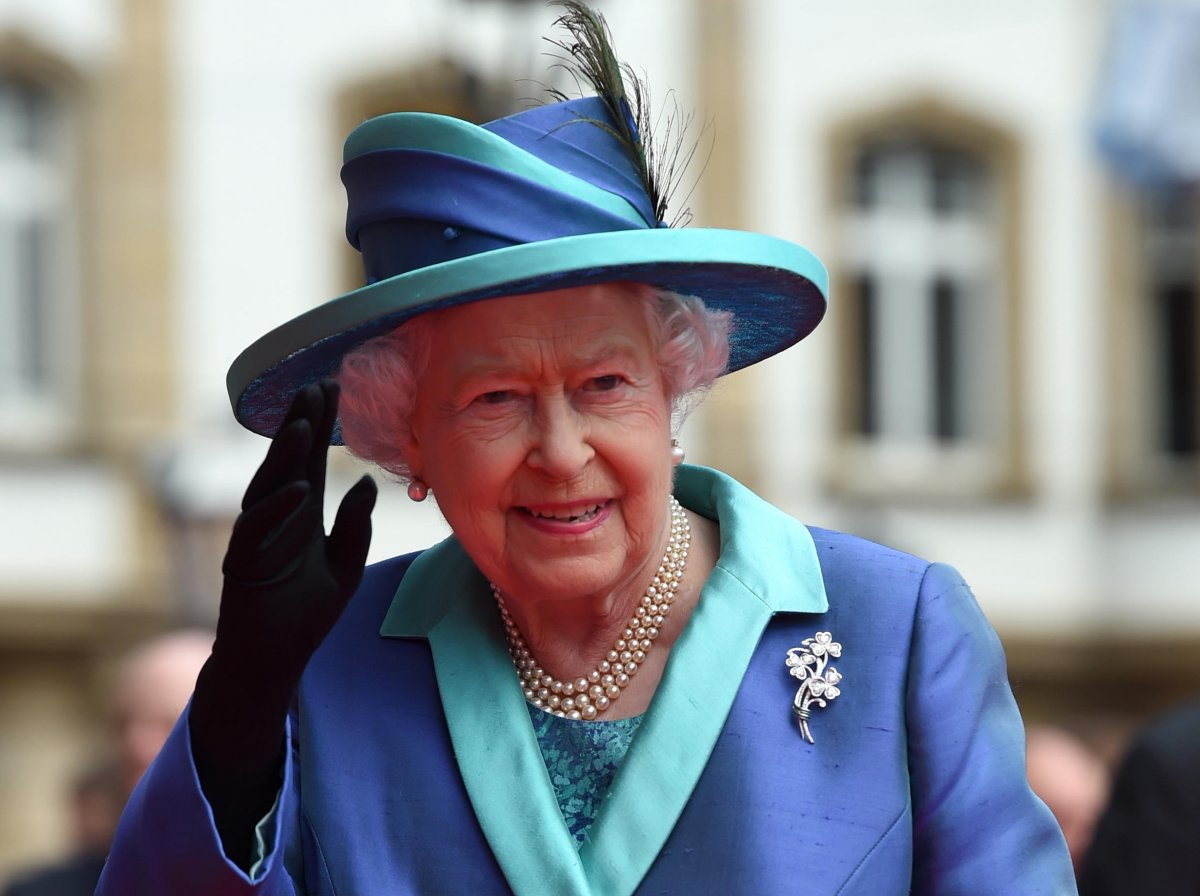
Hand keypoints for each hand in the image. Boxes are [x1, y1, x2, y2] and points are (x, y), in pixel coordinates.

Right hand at [217, 379, 376, 678]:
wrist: (273, 662)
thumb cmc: (306, 614)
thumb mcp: (344, 568)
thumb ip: (356, 527)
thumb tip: (369, 482)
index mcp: (301, 516)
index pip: (312, 462)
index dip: (320, 426)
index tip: (333, 387)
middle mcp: (276, 520)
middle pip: (289, 465)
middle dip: (301, 426)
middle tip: (317, 387)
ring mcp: (256, 540)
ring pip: (269, 488)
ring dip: (285, 458)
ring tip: (303, 424)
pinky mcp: (242, 567)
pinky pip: (257, 532)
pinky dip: (277, 510)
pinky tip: (297, 488)